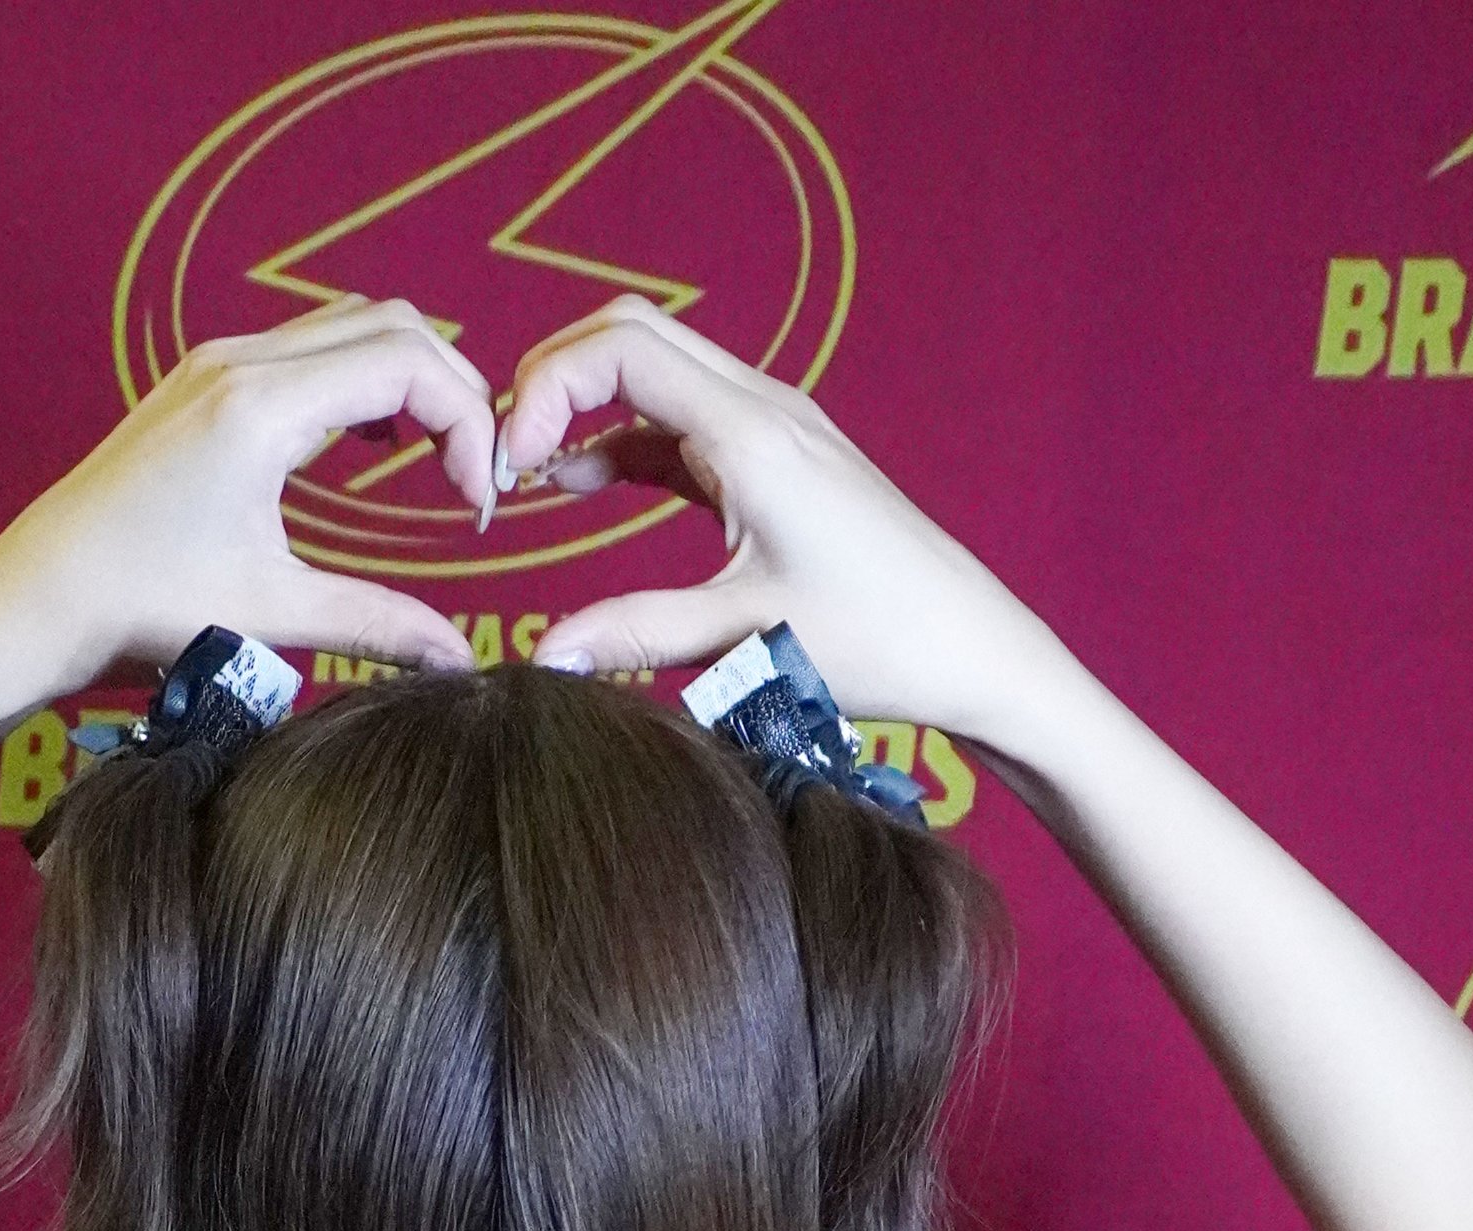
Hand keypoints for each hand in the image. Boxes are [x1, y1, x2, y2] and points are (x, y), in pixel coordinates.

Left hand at [0, 304, 497, 728]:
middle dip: (453, 392)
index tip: (476, 503)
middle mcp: (240, 362)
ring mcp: (218, 362)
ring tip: (435, 462)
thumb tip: (460, 660)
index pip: (407, 363)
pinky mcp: (204, 380)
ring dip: (410, 379)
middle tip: (473, 478)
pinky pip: (307, 348)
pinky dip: (361, 378)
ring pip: (350, 326)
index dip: (468, 421)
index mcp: (261, 407)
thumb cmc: (141, 609)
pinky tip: (372, 444)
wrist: (39, 596)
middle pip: (391, 324)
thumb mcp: (272, 617)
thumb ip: (378, 627)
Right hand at [501, 301, 1064, 745]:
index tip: (508, 468)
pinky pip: (679, 418)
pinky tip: (576, 483)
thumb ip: (638, 637)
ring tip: (526, 473)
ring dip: (584, 402)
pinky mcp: (774, 457)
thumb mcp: (746, 643)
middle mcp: (762, 407)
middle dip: (553, 379)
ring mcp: (771, 426)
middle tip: (503, 457)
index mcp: (751, 434)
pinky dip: (620, 437)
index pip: (619, 349)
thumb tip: (545, 657)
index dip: (544, 390)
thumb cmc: (878, 641)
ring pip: (654, 367)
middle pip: (629, 332)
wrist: (968, 644)